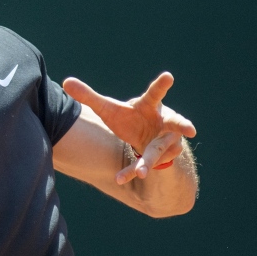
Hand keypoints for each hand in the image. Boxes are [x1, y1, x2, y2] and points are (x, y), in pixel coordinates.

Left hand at [63, 72, 195, 184]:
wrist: (145, 138)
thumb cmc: (129, 117)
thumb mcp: (108, 108)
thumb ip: (89, 96)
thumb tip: (65, 81)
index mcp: (150, 106)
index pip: (156, 93)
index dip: (162, 85)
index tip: (169, 76)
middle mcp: (163, 122)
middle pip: (174, 122)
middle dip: (183, 125)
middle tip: (191, 129)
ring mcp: (165, 141)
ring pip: (159, 151)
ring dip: (149, 162)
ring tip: (141, 174)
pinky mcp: (160, 157)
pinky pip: (146, 165)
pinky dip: (132, 171)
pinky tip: (119, 179)